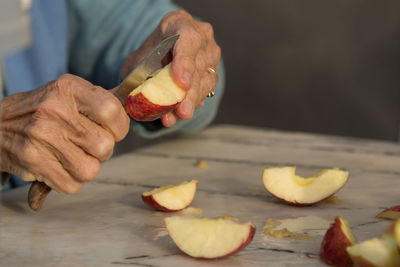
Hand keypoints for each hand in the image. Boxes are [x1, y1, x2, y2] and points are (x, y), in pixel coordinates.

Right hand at [0, 74, 129, 193]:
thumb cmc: (42, 110)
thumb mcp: (68, 94)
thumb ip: (99, 101)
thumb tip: (133, 107)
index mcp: (69, 88)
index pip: (112, 110)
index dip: (120, 126)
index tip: (113, 130)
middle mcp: (54, 110)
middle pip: (105, 146)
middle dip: (103, 151)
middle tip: (89, 145)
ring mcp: (42, 137)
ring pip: (90, 170)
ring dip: (87, 167)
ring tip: (73, 156)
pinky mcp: (33, 161)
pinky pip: (72, 185)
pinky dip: (70, 181)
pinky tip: (59, 166)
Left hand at [121, 10, 220, 126]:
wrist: (164, 52)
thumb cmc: (153, 51)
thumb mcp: (141, 57)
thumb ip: (138, 73)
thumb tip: (122, 94)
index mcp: (181, 23)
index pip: (188, 40)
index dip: (185, 63)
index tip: (181, 83)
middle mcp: (202, 38)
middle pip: (198, 66)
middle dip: (189, 93)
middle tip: (181, 111)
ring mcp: (210, 56)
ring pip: (205, 82)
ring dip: (189, 103)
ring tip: (174, 117)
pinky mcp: (211, 74)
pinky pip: (204, 91)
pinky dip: (190, 105)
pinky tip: (177, 115)